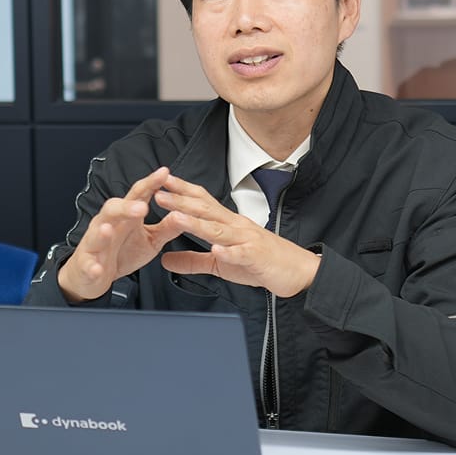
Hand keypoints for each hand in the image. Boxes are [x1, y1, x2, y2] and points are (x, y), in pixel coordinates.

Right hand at [58, 167, 183, 301]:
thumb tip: (184, 214)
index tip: (164, 173)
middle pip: (113, 209)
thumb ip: (166, 229)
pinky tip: (97, 269)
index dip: (149, 184)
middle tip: (142, 206)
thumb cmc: (121, 253)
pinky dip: (91, 267)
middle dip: (125, 207)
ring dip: (102, 232)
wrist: (93, 276)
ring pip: (95, 233)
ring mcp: (94, 243)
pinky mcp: (86, 264)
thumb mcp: (150, 242)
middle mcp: (107, 224)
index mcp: (125, 217)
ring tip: (108, 230)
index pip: (137, 196)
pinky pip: (87, 265)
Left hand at [154, 174, 320, 297]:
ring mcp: (246, 240)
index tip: (161, 183)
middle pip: (205, 210)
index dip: (182, 191)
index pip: (202, 202)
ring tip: (175, 217)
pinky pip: (240, 255)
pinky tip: (216, 251)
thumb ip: (193, 261)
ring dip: (195, 223)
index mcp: (228, 224)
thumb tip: (165, 259)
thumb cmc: (260, 263)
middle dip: (180, 201)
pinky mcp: (256, 258)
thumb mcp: (220, 264)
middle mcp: (236, 226)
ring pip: (218, 230)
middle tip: (158, 193)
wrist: (297, 271)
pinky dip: (228, 253)